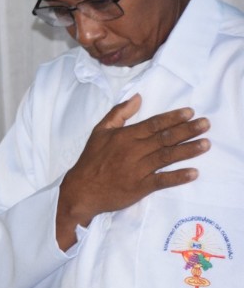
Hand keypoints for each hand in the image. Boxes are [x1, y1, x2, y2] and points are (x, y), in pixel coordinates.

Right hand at [57, 94, 208, 249]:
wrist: (81, 190)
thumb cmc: (92, 159)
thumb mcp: (100, 131)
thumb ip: (119, 113)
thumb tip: (137, 97)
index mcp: (124, 136)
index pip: (153, 124)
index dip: (173, 118)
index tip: (190, 113)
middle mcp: (132, 151)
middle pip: (164, 138)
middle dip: (187, 130)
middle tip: (206, 124)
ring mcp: (137, 169)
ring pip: (166, 157)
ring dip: (188, 150)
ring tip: (206, 144)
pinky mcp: (139, 187)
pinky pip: (162, 181)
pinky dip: (178, 177)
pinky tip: (193, 172)